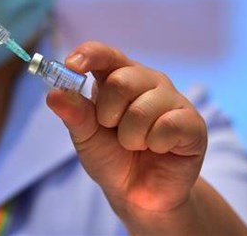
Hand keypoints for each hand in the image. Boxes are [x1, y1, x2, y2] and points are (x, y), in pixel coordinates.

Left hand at [46, 41, 206, 218]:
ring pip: (143, 107)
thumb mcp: (85, 136)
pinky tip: (158, 148)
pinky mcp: (192, 122)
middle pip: (121, 80)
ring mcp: (172, 99)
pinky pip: (167, 125)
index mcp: (116, 76)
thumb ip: (73, 114)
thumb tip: (54, 94)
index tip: (71, 65)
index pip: (104, 53)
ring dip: (130, 136)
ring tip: (135, 144)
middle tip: (112, 130)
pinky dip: (154, 144)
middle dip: (108, 114)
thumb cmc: (111, 156)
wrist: (138, 194)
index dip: (88, 55)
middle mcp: (146, 80)